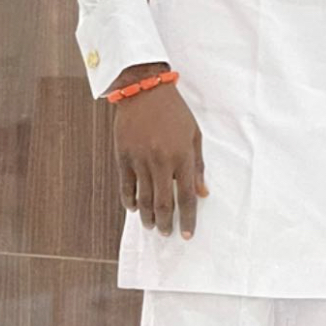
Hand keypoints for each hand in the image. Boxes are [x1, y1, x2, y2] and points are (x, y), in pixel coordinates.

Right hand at [112, 75, 207, 237]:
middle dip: (166, 222)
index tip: (187, 234)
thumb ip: (197, 166)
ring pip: (143, 198)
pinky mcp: (123, 156)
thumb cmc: (174, 112)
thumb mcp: (194, 135)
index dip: (187, 218)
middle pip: (162, 203)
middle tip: (167, 233)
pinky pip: (126, 185)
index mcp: (181, 157)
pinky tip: (133, 208)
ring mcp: (139, 160)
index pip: (186, 197)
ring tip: (151, 226)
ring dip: (147, 216)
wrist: (143, 91)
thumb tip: (202, 193)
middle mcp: (160, 161)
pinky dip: (129, 199)